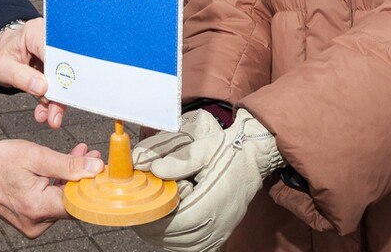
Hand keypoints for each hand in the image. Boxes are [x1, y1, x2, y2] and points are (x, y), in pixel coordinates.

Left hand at [0, 18, 68, 128]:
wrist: (4, 53)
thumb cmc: (4, 54)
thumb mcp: (3, 67)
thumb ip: (20, 76)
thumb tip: (41, 87)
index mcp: (35, 32)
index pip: (53, 50)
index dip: (58, 70)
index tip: (57, 91)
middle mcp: (49, 39)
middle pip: (63, 65)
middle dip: (60, 91)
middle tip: (56, 112)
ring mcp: (55, 53)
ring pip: (64, 77)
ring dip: (58, 100)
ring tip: (52, 117)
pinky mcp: (57, 66)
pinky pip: (60, 83)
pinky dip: (53, 99)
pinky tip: (47, 112)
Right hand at [0, 139, 101, 237]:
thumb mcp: (35, 156)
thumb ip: (67, 164)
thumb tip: (95, 169)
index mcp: (39, 208)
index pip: (80, 203)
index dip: (94, 185)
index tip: (103, 168)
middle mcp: (38, 222)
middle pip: (73, 203)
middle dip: (84, 178)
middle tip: (90, 156)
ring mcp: (34, 224)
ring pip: (64, 202)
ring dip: (73, 180)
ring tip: (79, 155)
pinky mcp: (31, 220)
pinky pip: (53, 204)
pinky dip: (60, 187)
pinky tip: (64, 168)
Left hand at [132, 109, 282, 251]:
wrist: (251, 159)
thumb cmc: (227, 152)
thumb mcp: (202, 149)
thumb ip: (177, 160)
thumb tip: (153, 169)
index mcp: (213, 202)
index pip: (175, 222)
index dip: (153, 217)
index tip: (138, 207)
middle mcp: (217, 223)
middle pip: (175, 237)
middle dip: (152, 225)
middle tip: (139, 210)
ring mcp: (219, 233)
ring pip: (181, 246)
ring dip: (162, 235)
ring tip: (150, 217)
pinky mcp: (220, 236)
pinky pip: (192, 247)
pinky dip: (175, 241)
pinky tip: (167, 226)